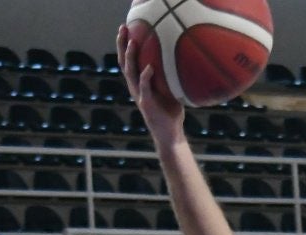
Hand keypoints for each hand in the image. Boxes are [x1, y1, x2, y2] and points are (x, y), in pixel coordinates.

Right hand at [119, 24, 192, 139]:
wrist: (170, 136)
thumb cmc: (172, 112)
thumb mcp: (170, 90)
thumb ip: (170, 76)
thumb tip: (183, 59)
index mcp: (139, 84)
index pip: (128, 60)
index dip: (125, 44)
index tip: (126, 28)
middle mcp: (136, 88)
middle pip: (124, 62)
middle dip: (122, 44)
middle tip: (123, 28)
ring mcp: (140, 96)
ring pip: (130, 73)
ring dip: (130, 57)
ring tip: (132, 43)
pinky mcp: (146, 105)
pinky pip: (145, 88)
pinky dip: (146, 77)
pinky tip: (150, 67)